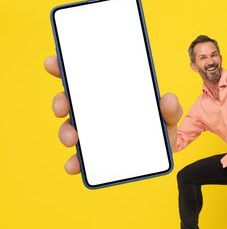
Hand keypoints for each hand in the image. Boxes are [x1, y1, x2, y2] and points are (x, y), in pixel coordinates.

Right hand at [44, 56, 181, 172]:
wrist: (162, 154)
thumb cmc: (160, 126)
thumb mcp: (169, 116)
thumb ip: (171, 108)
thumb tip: (167, 99)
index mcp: (110, 94)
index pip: (84, 77)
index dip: (66, 68)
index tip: (53, 63)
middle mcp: (97, 111)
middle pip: (71, 101)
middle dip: (62, 102)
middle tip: (63, 107)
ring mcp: (94, 132)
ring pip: (71, 128)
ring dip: (66, 132)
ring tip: (72, 139)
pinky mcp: (95, 154)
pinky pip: (80, 157)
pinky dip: (75, 161)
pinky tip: (74, 165)